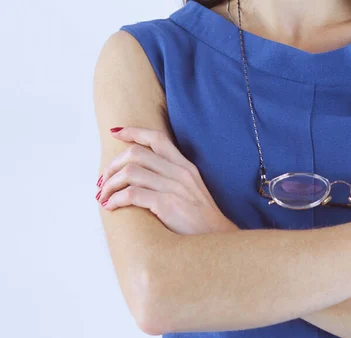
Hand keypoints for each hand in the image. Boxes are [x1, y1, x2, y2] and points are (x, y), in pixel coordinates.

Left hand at [96, 127, 237, 234]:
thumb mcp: (191, 190)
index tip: (115, 133)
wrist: (216, 239)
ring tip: (103, 196)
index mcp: (185, 166)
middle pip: (136, 153)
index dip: (133, 132)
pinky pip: (132, 194)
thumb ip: (171, 178)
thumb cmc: (199, 220)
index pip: (156, 138)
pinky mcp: (167, 204)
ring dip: (110, 184)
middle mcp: (180, 172)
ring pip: (130, 172)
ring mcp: (174, 187)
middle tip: (103, 180)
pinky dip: (116, 199)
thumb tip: (141, 174)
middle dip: (112, 165)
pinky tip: (111, 206)